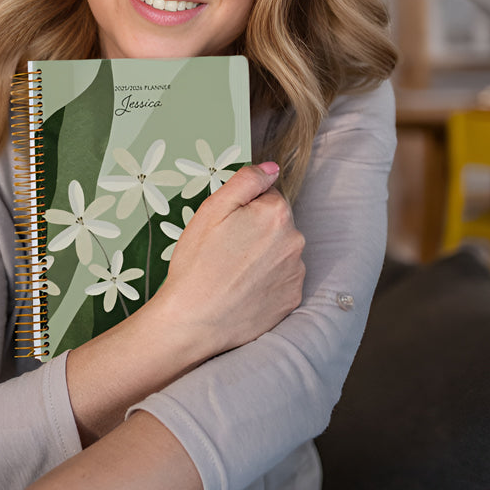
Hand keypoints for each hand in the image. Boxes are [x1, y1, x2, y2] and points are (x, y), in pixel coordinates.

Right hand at [150, 163, 305, 357]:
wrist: (194, 320)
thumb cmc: (197, 264)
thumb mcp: (211, 210)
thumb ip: (246, 181)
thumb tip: (272, 168)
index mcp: (276, 214)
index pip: (269, 197)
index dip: (244, 210)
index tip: (227, 227)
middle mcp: (295, 242)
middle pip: (278, 225)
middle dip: (256, 232)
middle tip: (226, 250)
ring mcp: (296, 273)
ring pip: (281, 253)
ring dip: (263, 257)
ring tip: (232, 273)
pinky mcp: (292, 299)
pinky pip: (282, 280)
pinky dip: (267, 282)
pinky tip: (243, 289)